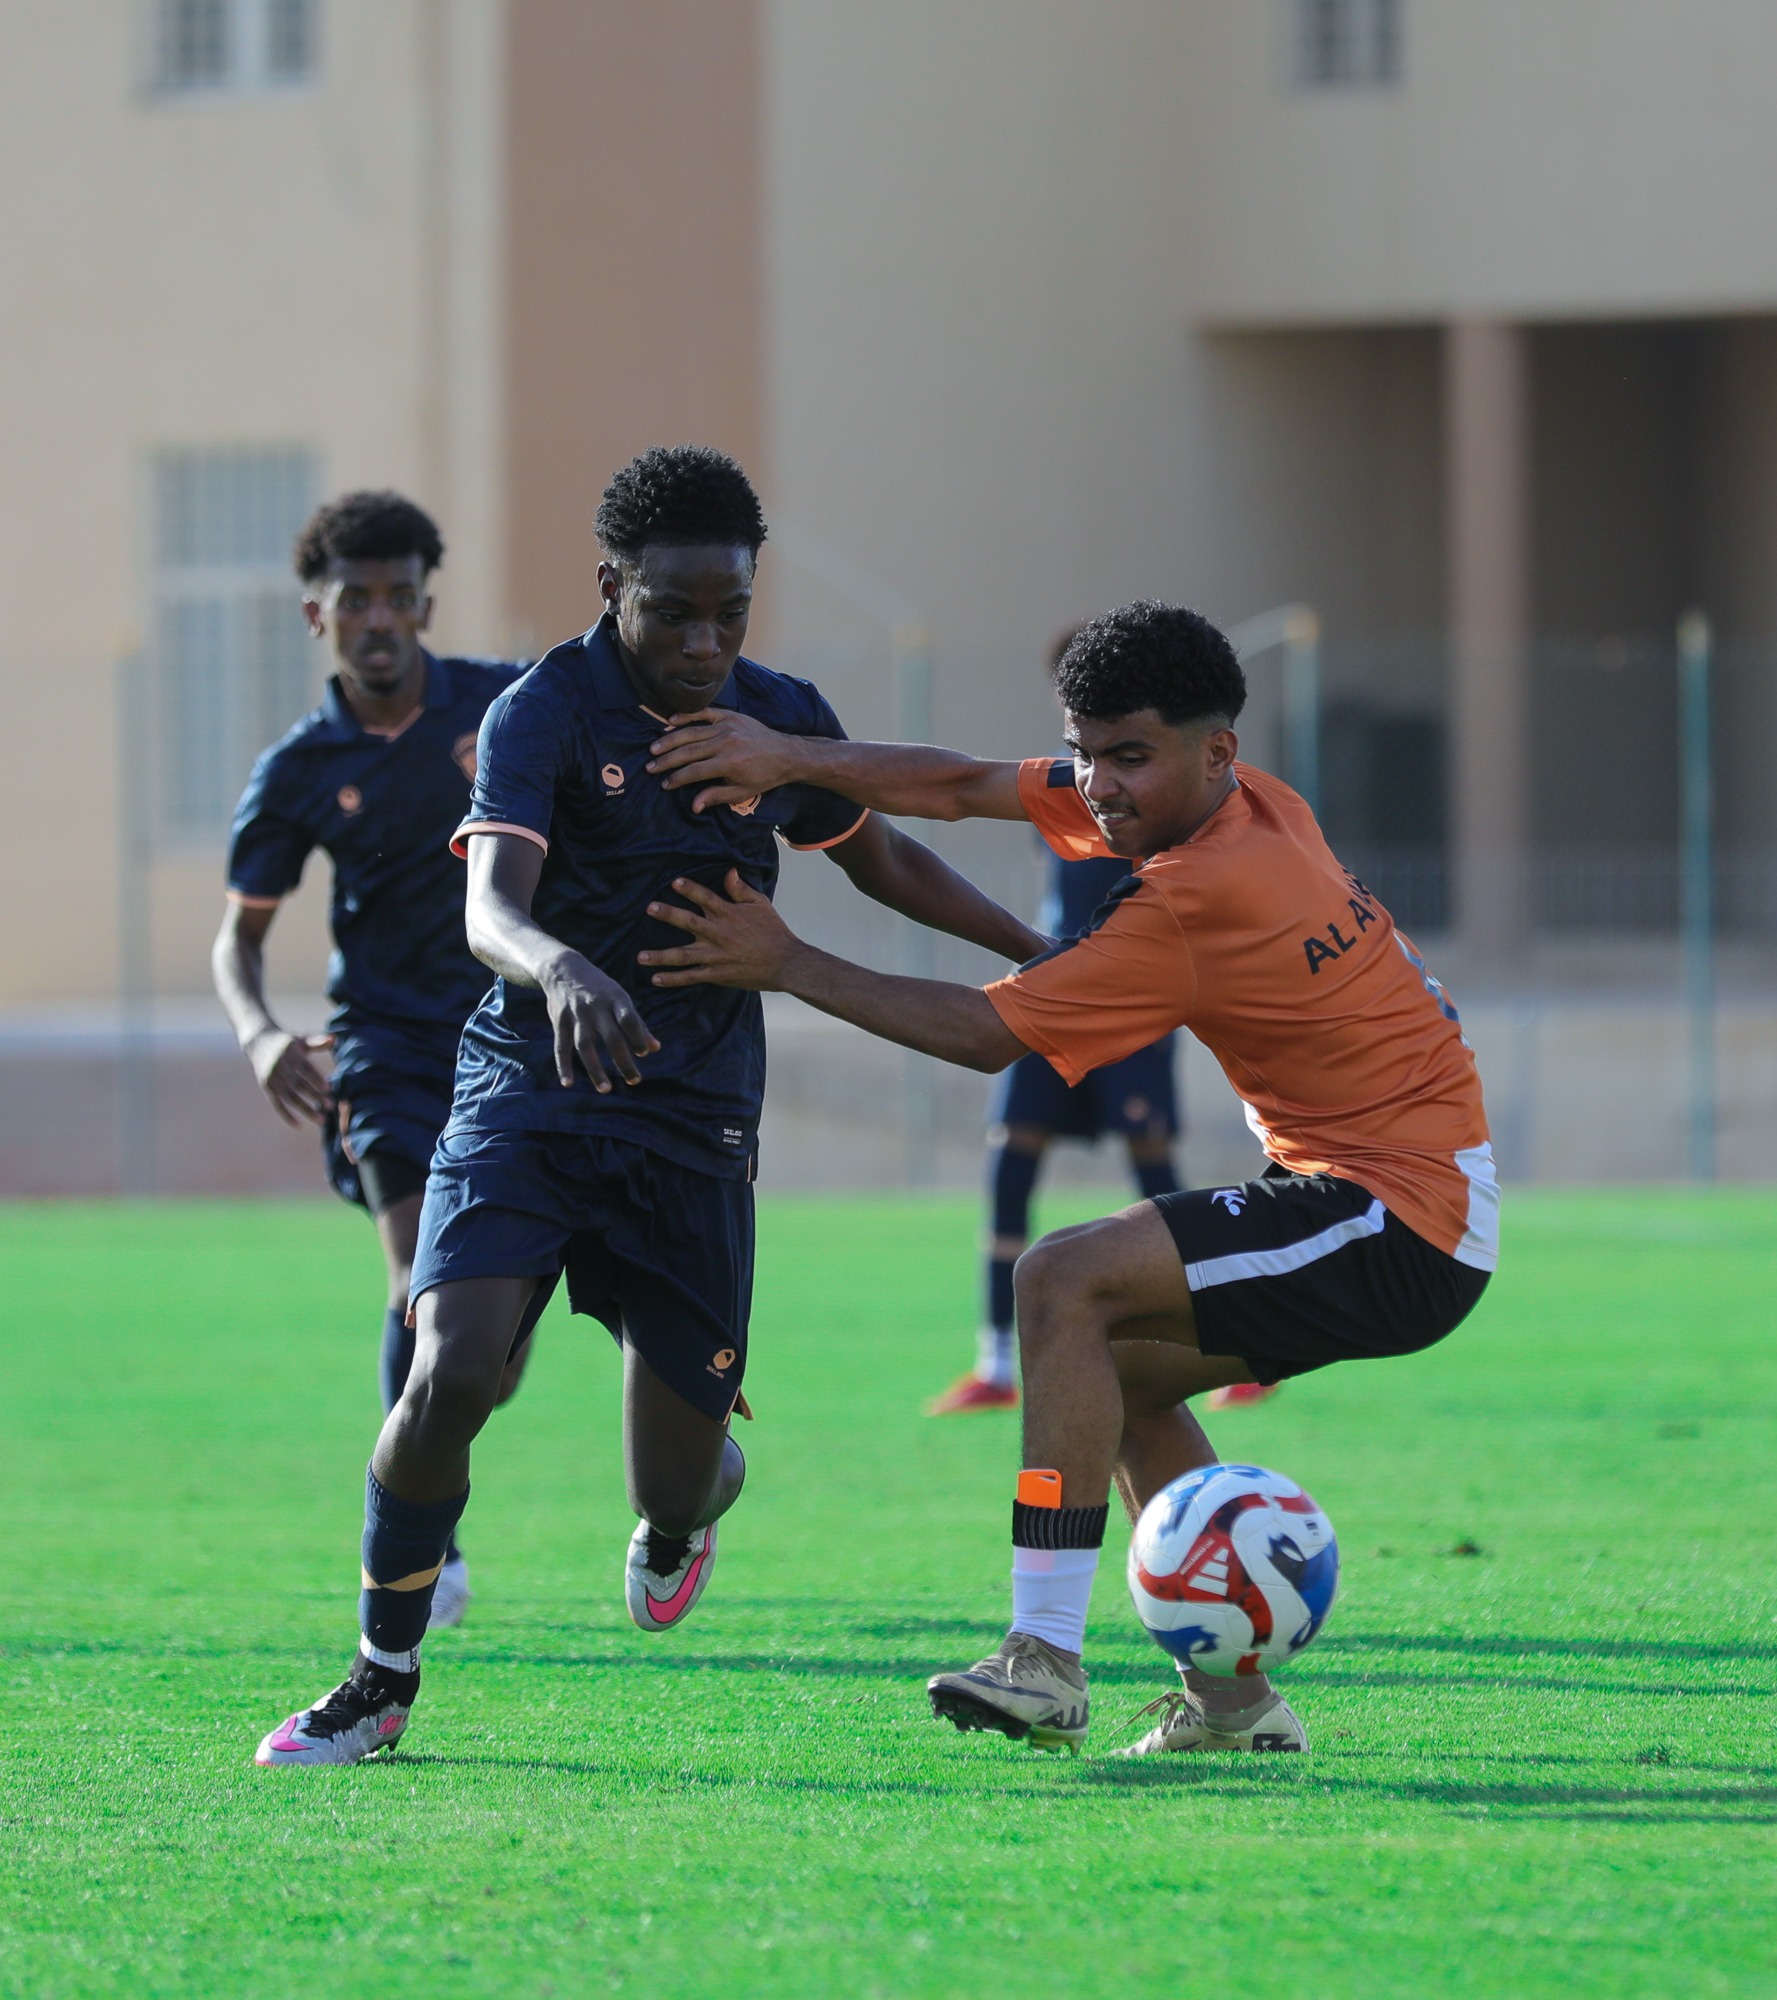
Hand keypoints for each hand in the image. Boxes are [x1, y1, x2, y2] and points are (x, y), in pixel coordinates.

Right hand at [247, 1029, 333, 1126]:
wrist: (258, 1041)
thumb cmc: (287, 1043)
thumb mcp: (301, 1040)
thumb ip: (317, 1042)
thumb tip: (334, 1039)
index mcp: (290, 1053)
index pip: (306, 1068)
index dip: (317, 1079)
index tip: (329, 1090)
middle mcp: (279, 1066)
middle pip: (299, 1084)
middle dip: (315, 1096)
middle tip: (331, 1106)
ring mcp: (272, 1078)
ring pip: (290, 1097)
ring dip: (306, 1109)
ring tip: (321, 1119)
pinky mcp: (266, 1086)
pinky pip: (277, 1104)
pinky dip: (287, 1115)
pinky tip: (299, 1125)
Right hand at [539, 950, 659, 1090]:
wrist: (563, 969)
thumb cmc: (599, 988)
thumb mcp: (620, 998)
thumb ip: (637, 1024)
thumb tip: (655, 1048)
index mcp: (615, 999)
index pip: (629, 1019)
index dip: (638, 1036)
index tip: (644, 1053)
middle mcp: (596, 1007)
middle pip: (611, 1038)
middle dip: (623, 1061)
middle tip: (635, 1080)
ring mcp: (576, 1015)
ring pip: (586, 1046)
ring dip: (595, 1069)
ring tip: (606, 1089)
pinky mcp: (559, 1022)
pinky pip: (561, 1047)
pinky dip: (564, 1065)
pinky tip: (568, 1083)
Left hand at [638, 871, 798, 991]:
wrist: (786, 963)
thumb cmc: (774, 931)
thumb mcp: (761, 904)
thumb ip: (741, 889)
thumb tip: (729, 872)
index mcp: (729, 914)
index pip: (705, 897)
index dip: (690, 889)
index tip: (674, 883)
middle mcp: (719, 934)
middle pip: (689, 922)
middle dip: (668, 914)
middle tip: (650, 908)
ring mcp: (716, 956)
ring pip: (683, 955)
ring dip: (661, 956)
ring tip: (641, 956)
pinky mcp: (717, 974)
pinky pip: (692, 977)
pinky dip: (674, 979)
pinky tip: (656, 979)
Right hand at [646, 710, 806, 812]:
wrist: (786, 754)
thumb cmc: (764, 776)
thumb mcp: (742, 792)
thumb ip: (716, 796)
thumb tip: (693, 806)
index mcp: (729, 764)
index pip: (694, 771)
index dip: (677, 778)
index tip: (664, 784)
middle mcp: (725, 743)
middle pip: (688, 751)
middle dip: (667, 761)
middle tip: (650, 767)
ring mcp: (727, 726)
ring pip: (691, 732)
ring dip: (670, 740)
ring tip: (654, 748)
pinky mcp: (730, 715)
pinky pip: (704, 713)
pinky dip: (686, 716)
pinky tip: (670, 721)